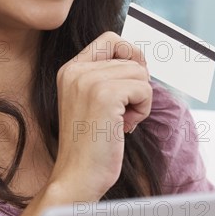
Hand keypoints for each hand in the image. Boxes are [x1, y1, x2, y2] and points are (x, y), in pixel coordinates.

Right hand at [50, 31, 151, 200]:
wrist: (76, 176)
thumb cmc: (90, 145)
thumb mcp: (91, 102)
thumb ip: (107, 77)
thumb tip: (141, 61)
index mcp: (70, 70)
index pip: (111, 40)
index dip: (129, 56)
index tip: (130, 84)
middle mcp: (76, 70)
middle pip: (130, 56)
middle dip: (136, 84)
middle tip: (124, 110)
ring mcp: (88, 81)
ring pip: (140, 72)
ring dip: (140, 99)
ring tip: (122, 121)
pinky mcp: (105, 95)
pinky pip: (144, 88)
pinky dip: (143, 109)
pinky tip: (125, 127)